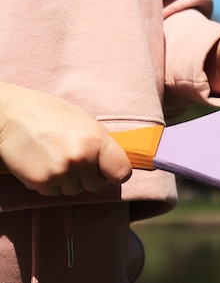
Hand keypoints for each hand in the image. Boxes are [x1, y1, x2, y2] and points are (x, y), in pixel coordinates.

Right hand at [0, 82, 131, 195]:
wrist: (11, 114)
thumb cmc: (51, 114)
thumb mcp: (86, 122)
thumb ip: (102, 145)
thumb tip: (114, 165)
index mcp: (97, 141)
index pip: (122, 173)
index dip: (116, 174)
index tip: (109, 171)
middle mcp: (81, 159)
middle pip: (97, 186)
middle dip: (90, 177)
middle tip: (76, 162)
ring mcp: (60, 172)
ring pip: (75, 191)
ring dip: (68, 180)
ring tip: (57, 159)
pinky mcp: (40, 181)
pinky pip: (54, 193)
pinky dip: (50, 183)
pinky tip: (43, 164)